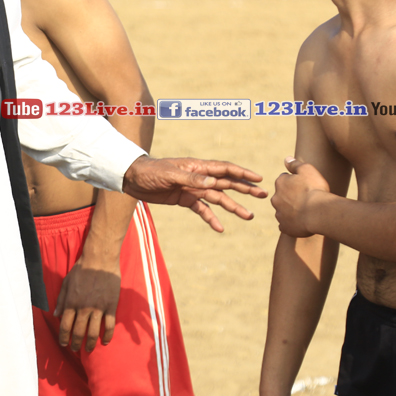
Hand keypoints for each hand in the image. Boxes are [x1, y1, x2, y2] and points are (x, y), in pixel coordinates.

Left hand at [54, 254, 121, 351]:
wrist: (100, 260)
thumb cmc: (81, 269)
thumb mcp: (66, 283)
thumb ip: (61, 300)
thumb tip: (55, 314)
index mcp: (71, 302)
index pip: (65, 326)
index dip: (64, 337)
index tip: (64, 344)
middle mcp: (84, 308)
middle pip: (78, 332)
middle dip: (75, 343)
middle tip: (75, 349)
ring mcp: (98, 308)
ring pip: (93, 332)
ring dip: (90, 344)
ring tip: (88, 349)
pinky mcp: (111, 306)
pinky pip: (109, 325)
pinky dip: (107, 336)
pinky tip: (104, 341)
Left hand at [122, 156, 265, 231]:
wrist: (133, 179)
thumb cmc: (150, 171)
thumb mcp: (169, 174)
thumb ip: (190, 179)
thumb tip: (212, 183)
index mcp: (197, 166)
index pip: (224, 169)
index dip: (241, 173)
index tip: (258, 179)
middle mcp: (198, 177)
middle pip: (226, 183)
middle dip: (244, 189)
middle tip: (262, 196)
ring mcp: (193, 189)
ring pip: (217, 199)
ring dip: (232, 207)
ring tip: (248, 216)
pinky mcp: (185, 199)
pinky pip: (202, 210)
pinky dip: (211, 218)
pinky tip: (220, 228)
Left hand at [270, 157, 329, 237]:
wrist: (318, 212)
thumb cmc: (314, 189)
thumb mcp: (307, 170)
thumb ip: (295, 164)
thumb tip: (286, 159)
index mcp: (280, 183)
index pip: (285, 180)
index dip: (296, 182)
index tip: (305, 186)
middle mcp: (276, 198)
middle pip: (283, 196)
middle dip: (291, 197)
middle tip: (307, 199)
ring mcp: (279, 214)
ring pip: (284, 211)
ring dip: (292, 210)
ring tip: (307, 212)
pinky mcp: (285, 227)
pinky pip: (286, 225)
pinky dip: (293, 224)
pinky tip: (302, 223)